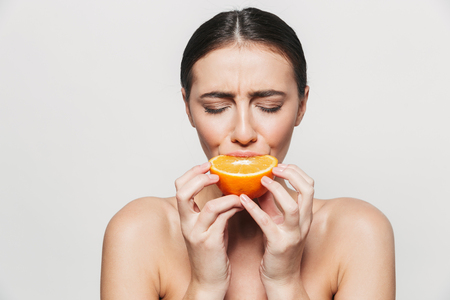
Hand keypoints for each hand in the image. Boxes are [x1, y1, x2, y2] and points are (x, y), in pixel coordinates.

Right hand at [175, 162, 242, 298]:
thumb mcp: (208, 228)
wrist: (209, 282)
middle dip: (199, 178)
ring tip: (239, 194)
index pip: (180, 188)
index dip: (192, 173)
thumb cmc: (212, 254)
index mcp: (185, 218)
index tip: (207, 166)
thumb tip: (227, 190)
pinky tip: (242, 206)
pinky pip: (222, 220)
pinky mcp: (210, 244)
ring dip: (227, 196)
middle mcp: (187, 225)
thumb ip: (213, 211)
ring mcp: (197, 235)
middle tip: (216, 173)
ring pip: (209, 207)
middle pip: (183, 193)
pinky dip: (233, 208)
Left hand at [239, 163, 313, 297]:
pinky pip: (267, 223)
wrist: (281, 278)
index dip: (296, 171)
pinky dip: (254, 209)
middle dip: (292, 174)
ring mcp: (292, 235)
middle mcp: (303, 223)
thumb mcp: (278, 222)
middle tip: (275, 168)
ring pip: (292, 207)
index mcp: (305, 215)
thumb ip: (272, 203)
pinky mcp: (278, 245)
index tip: (280, 165)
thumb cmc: (278, 249)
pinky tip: (242, 200)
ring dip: (277, 190)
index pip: (309, 185)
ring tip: (262, 180)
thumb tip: (262, 184)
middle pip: (307, 191)